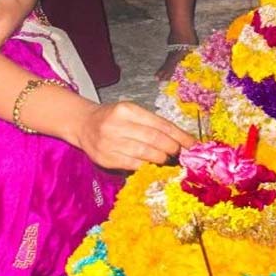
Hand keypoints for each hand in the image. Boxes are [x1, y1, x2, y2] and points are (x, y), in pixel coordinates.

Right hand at [70, 101, 195, 170]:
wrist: (84, 124)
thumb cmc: (113, 117)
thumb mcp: (131, 112)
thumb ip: (152, 123)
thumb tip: (179, 139)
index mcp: (127, 110)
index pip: (160, 124)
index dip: (179, 135)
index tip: (192, 143)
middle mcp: (117, 125)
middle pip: (154, 139)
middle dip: (172, 147)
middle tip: (179, 152)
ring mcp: (109, 142)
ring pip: (144, 153)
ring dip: (161, 157)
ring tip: (167, 158)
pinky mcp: (105, 158)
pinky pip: (132, 164)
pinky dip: (146, 165)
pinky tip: (151, 164)